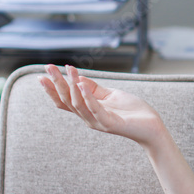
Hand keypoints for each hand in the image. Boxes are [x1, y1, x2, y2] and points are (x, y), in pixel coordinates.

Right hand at [38, 64, 163, 147]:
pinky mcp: (110, 123)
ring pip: (78, 104)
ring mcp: (98, 122)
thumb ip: (95, 89)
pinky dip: (87, 96)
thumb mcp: (111, 95)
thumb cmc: (132, 111)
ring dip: (71, 86)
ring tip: (67, 70)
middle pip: (67, 100)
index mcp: (88, 111)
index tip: (42, 74)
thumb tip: (77, 78)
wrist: (152, 126)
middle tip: (48, 67)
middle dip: (56, 83)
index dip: (52, 89)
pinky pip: (95, 109)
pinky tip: (81, 84)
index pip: (64, 101)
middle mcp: (89, 118)